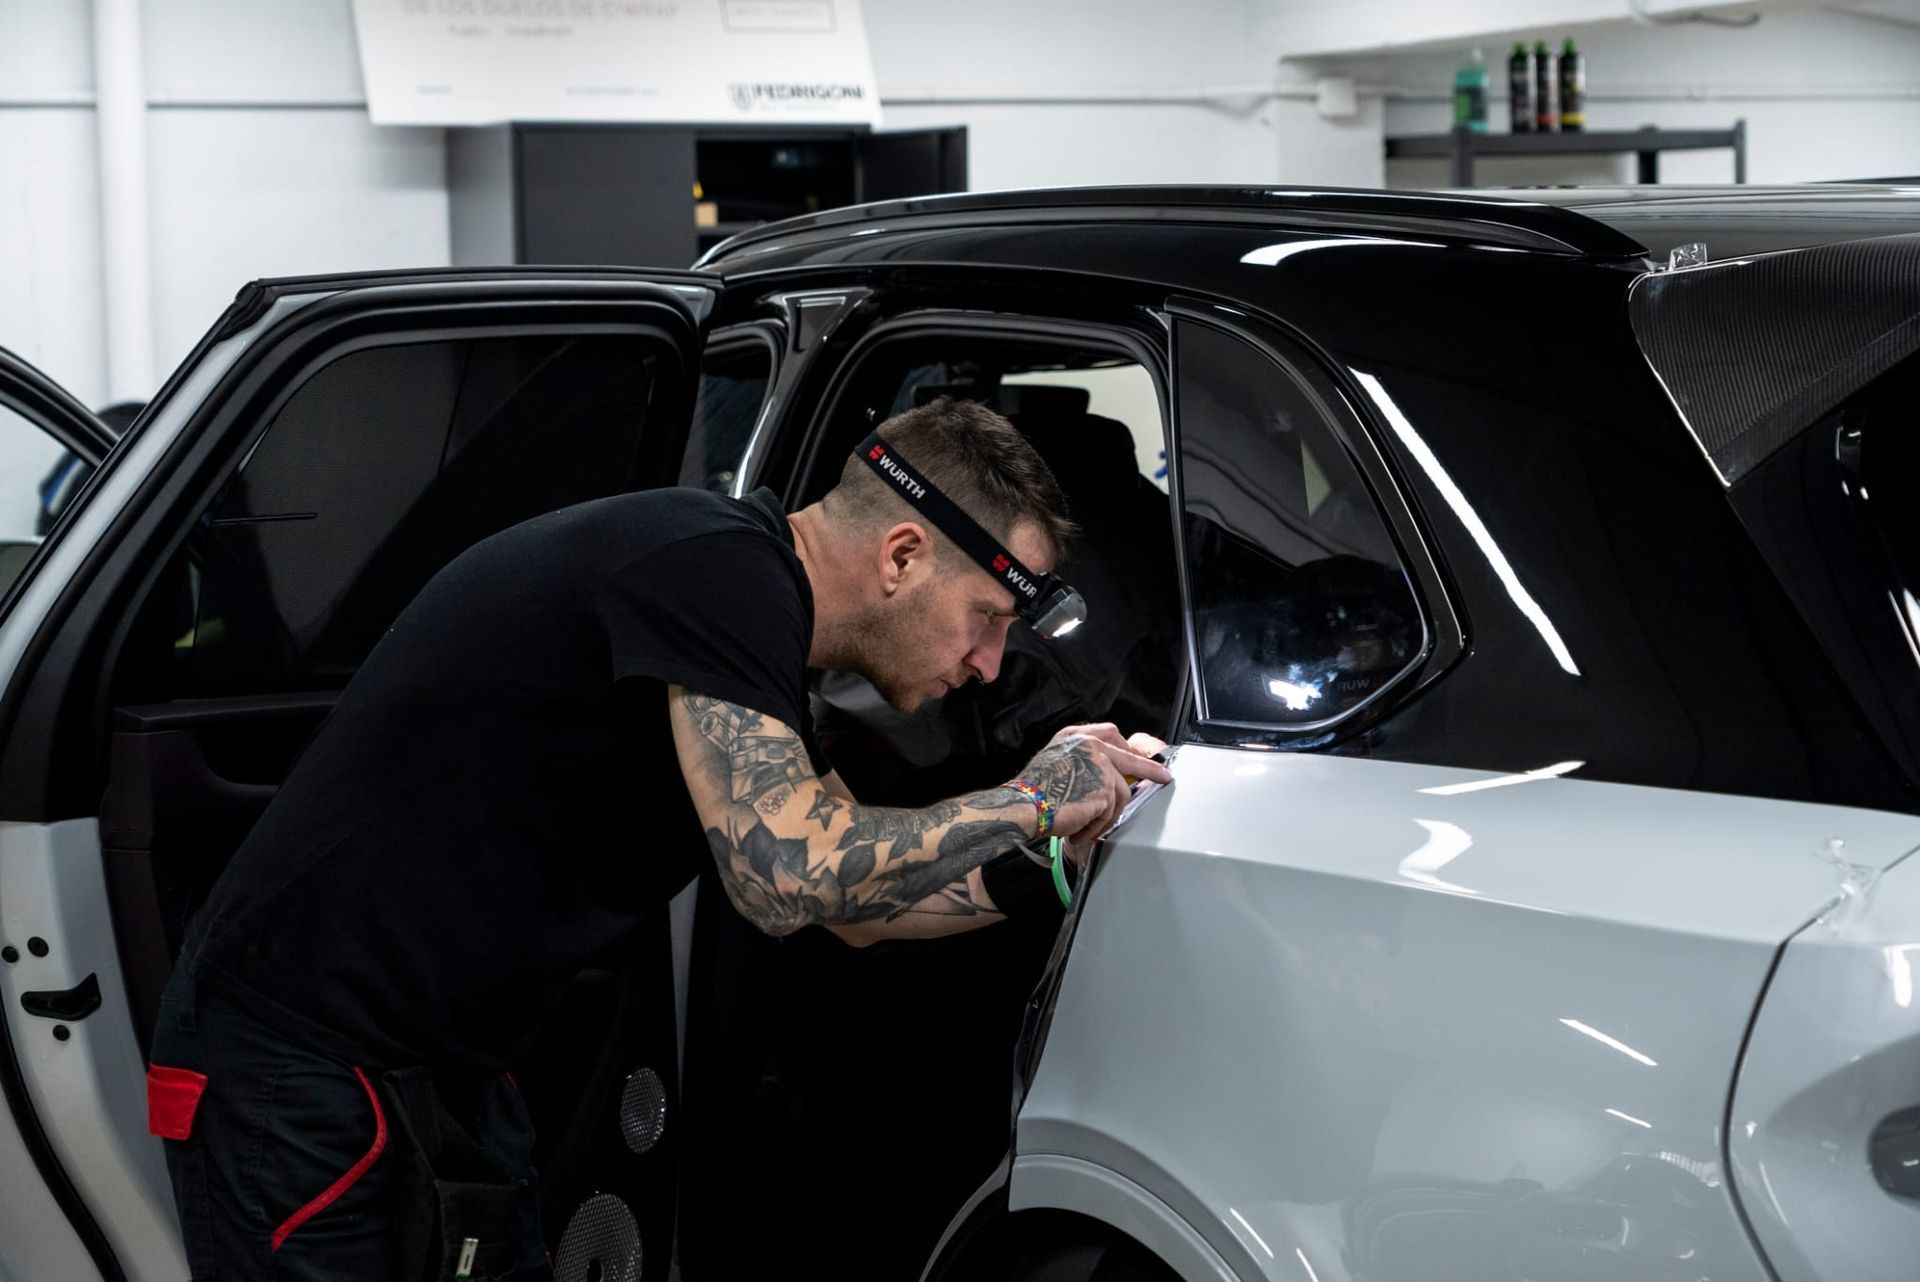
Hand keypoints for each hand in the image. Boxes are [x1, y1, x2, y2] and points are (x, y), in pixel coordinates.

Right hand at [1014, 723, 1172, 856]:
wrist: (1024, 804)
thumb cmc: (1032, 791)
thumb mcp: (1055, 762)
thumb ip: (1080, 762)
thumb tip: (1105, 776)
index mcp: (1074, 736)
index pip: (1111, 734)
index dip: (1127, 747)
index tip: (1138, 754)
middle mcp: (1089, 745)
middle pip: (1130, 757)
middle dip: (1150, 770)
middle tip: (1163, 777)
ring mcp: (1100, 764)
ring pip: (1121, 793)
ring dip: (1105, 816)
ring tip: (1085, 827)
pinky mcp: (1106, 787)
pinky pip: (1112, 812)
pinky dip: (1098, 826)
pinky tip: (1081, 831)